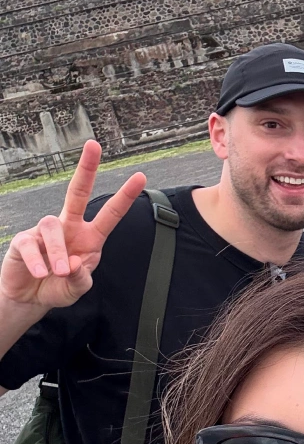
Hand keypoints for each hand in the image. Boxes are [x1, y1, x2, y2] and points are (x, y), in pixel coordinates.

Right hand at [0, 141, 145, 308]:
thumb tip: (74, 263)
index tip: (140, 176)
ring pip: (52, 227)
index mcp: (90, 237)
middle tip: (94, 145)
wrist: (32, 299)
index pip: (110, 213)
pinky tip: (41, 273)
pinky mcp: (23, 241)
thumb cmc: (60, 287)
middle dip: (86, 169)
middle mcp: (69, 227)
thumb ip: (80, 278)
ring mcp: (44, 232)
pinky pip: (30, 245)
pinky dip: (38, 262)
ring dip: (58, 252)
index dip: (125, 196)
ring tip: (58, 272)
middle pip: (77, 192)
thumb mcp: (78, 287)